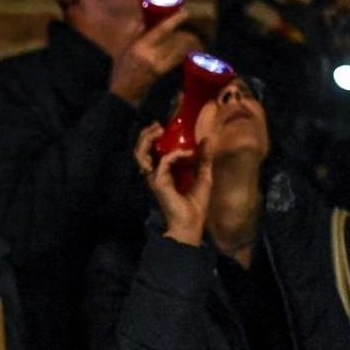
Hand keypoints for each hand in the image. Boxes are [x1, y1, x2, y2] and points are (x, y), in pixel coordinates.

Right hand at [109, 9, 203, 105]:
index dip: (175, 20)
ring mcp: (157, 65)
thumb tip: (142, 20)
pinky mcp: (162, 74)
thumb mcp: (124, 50)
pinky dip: (185, 55)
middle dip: (187, 34)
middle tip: (193, 30)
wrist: (122, 95)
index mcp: (139, 45)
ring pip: (180, 50)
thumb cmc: (121, 71)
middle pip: (175, 39)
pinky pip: (178, 60)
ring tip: (195, 41)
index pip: (161, 29)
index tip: (185, 13)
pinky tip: (189, 53)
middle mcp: (150, 54)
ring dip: (190, 45)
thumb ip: (134, 35)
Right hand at [134, 123, 212, 245]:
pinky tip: (187, 154)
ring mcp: (155, 178)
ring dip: (148, 140)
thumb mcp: (203, 176)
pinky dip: (175, 154)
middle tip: (158, 125)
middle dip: (146, 135)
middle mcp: (155, 174)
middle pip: (141, 151)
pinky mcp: (159, 183)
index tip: (165, 126)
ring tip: (159, 130)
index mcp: (164, 173)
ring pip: (141, 154)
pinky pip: (164, 162)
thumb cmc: (196, 204)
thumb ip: (203, 159)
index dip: (154, 137)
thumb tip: (207, 139)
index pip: (152, 151)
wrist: (192, 223)